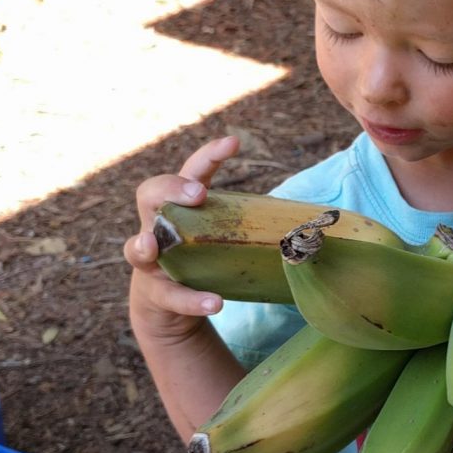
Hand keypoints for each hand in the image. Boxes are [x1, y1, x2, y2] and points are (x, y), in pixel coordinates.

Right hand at [124, 136, 240, 344]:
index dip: (209, 155)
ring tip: (154, 245)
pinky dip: (191, 300)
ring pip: (136, 248)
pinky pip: (170, 296)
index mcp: (180, 206)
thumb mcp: (222, 238)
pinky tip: (214, 303)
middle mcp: (156, 227)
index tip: (233, 144)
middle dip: (169, 189)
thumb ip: (252, 229)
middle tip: (196, 194)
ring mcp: (150, 261)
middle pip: (148, 194)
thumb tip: (316, 228)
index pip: (191, 171)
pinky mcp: (155, 295)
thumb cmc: (202, 260)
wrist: (169, 308)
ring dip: (145, 245)